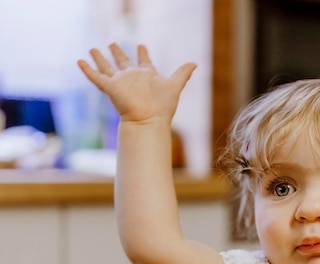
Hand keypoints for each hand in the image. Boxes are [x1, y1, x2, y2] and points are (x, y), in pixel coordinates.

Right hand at [77, 43, 195, 123]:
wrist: (149, 119)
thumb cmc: (163, 105)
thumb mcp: (175, 85)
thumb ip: (183, 73)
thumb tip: (195, 63)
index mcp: (147, 76)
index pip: (144, 61)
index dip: (143, 53)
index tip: (141, 45)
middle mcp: (132, 78)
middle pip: (122, 62)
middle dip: (117, 53)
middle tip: (112, 43)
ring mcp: (120, 82)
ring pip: (107, 67)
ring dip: (100, 58)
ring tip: (92, 49)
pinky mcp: (110, 88)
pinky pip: (96, 77)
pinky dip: (87, 70)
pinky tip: (80, 61)